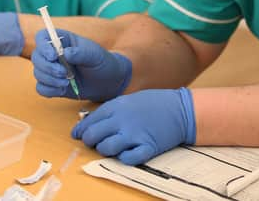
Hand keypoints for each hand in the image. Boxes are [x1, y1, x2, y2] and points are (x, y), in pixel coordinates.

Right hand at [31, 29, 131, 101]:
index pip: (42, 36)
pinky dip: (49, 90)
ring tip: (67, 82)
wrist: (108, 83)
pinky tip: (63, 90)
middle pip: (37, 57)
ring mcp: (51, 69)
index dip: (43, 45)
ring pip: (37, 73)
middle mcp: (53, 53)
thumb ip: (81, 53)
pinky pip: (41, 88)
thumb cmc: (102, 63)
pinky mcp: (52, 84)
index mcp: (62, 40)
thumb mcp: (95, 55)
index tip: (53, 56)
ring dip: (50, 79)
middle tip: (64, 73)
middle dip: (47, 67)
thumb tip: (65, 53)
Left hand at [72, 88, 195, 164]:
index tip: (77, 135)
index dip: (80, 130)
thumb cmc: (154, 103)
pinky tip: (126, 153)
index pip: (89, 121)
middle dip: (90, 141)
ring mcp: (134, 134)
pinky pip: (127, 159)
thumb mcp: (129, 100)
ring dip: (105, 150)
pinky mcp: (147, 147)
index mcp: (116, 106)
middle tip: (94, 142)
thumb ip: (111, 110)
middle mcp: (122, 120)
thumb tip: (90, 121)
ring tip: (110, 147)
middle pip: (93, 136)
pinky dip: (123, 158)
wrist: (181, 109)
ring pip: (106, 149)